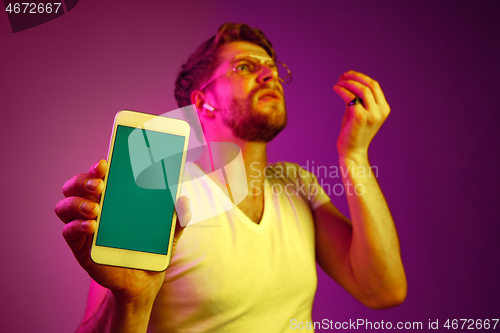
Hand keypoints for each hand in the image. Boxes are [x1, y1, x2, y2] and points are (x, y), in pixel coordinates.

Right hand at [54, 160, 190, 306]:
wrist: (145, 281)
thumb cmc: (153, 248)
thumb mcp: (170, 232)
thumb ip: (179, 216)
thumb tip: (183, 200)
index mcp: (115, 197)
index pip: (99, 175)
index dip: (98, 167)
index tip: (105, 164)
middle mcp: (95, 207)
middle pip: (76, 185)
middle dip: (83, 180)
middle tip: (99, 185)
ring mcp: (85, 226)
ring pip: (65, 206)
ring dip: (77, 203)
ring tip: (95, 209)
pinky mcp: (81, 246)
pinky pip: (69, 231)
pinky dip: (76, 226)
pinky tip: (92, 227)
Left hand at [333, 71, 390, 158]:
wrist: (352, 151)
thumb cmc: (354, 131)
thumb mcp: (359, 112)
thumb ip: (358, 99)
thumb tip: (348, 81)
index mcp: (384, 109)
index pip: (375, 86)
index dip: (361, 77)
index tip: (349, 75)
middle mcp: (380, 111)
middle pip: (369, 85)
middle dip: (355, 77)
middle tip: (343, 76)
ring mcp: (371, 114)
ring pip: (361, 89)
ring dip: (348, 83)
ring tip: (338, 82)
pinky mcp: (359, 117)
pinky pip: (350, 97)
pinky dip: (342, 90)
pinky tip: (336, 88)